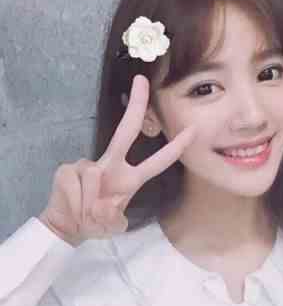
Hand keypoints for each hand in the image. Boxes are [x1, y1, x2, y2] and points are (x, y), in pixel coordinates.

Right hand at [39, 74, 196, 246]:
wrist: (67, 226)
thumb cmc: (95, 221)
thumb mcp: (111, 225)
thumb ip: (111, 218)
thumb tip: (103, 204)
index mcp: (131, 178)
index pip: (158, 161)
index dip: (176, 147)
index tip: (192, 129)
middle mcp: (112, 165)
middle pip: (126, 132)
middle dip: (137, 105)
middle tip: (141, 80)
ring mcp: (89, 164)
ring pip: (94, 177)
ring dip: (88, 203)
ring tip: (84, 210)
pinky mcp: (68, 168)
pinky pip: (76, 186)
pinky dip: (74, 202)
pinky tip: (72, 203)